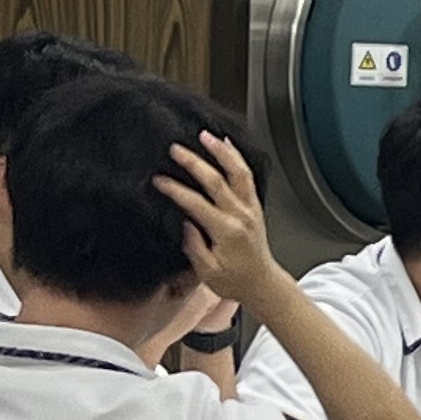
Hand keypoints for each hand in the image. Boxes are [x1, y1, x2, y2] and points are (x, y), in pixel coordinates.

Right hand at [156, 137, 284, 309]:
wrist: (261, 283)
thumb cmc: (234, 280)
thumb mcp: (207, 271)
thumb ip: (194, 246)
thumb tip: (185, 223)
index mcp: (227, 231)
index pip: (197, 203)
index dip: (176, 190)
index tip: (159, 180)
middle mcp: (242, 215)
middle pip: (217, 181)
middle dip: (195, 163)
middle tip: (177, 149)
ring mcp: (251, 208)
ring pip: (238, 172)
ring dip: (222, 152)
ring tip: (206, 136)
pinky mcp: (255, 206)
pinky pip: (247, 177)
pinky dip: (237, 158)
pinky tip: (227, 145)